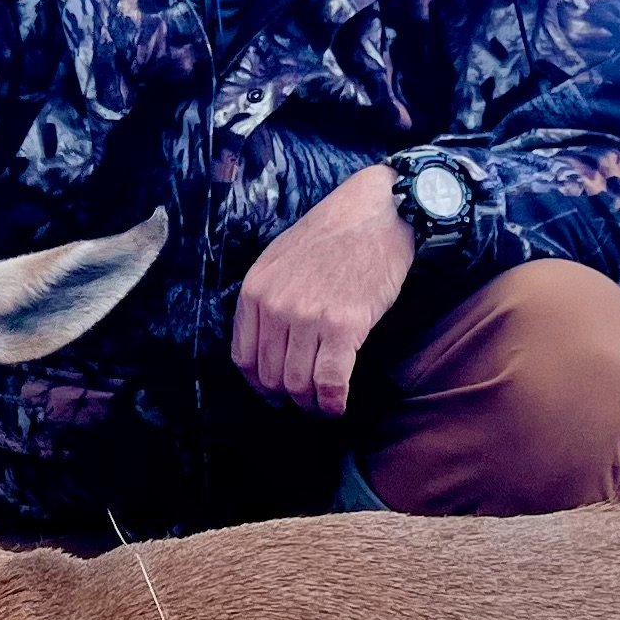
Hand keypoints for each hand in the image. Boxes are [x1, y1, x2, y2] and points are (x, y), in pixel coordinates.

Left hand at [232, 164, 415, 416]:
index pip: (243, 359)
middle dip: (288, 398)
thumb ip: (268, 299)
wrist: (376, 213)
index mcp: (255, 290)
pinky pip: (330, 382)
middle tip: (305, 401)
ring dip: (311, 405)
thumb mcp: (280, 259)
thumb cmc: (333, 235)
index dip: (259, 385)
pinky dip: (333, 403)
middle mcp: (275, 305)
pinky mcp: (343, 325)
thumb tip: (269, 346)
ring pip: (298, 385)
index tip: (275, 393)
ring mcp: (307, 316)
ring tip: (324, 405)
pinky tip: (339, 406)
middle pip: (270, 377)